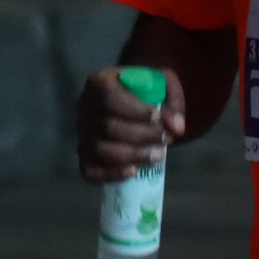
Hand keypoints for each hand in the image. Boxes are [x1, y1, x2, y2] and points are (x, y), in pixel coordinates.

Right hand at [77, 66, 183, 181]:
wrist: (130, 101)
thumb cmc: (145, 90)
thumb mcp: (163, 84)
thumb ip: (172, 101)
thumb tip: (177, 127)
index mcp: (98, 83)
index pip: (110, 99)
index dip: (134, 111)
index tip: (158, 118)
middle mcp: (83, 109)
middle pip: (107, 127)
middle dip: (141, 136)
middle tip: (166, 139)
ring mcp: (81, 134)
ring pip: (100, 150)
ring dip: (132, 156)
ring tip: (158, 156)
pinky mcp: (84, 156)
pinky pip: (89, 170)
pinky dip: (110, 174)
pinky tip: (134, 171)